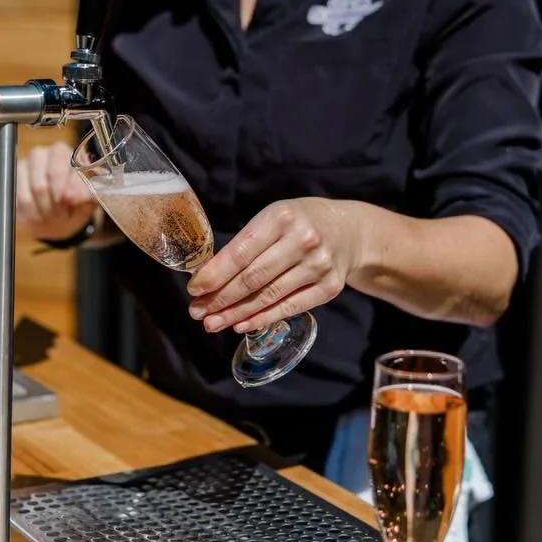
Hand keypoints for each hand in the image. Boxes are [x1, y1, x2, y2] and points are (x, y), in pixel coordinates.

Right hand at [16, 142, 97, 241]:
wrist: (60, 216)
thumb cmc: (77, 202)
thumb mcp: (89, 198)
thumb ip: (85, 194)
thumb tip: (71, 195)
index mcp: (61, 151)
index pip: (55, 172)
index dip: (61, 193)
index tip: (70, 203)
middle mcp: (39, 154)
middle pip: (39, 186)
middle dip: (52, 206)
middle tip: (62, 214)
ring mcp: (21, 168)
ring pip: (26, 197)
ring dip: (42, 213)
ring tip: (53, 215)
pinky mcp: (11, 184)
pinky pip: (17, 205)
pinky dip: (31, 216)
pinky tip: (40, 215)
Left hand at [185, 198, 359, 333]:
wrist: (347, 230)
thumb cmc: (297, 223)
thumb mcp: (272, 219)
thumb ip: (244, 244)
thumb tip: (207, 278)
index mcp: (281, 217)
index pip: (241, 252)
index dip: (215, 274)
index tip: (194, 289)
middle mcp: (303, 240)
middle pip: (253, 278)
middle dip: (220, 298)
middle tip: (197, 313)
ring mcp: (319, 265)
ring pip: (269, 296)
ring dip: (236, 313)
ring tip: (213, 323)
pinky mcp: (330, 287)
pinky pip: (290, 308)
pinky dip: (263, 319)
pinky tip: (241, 325)